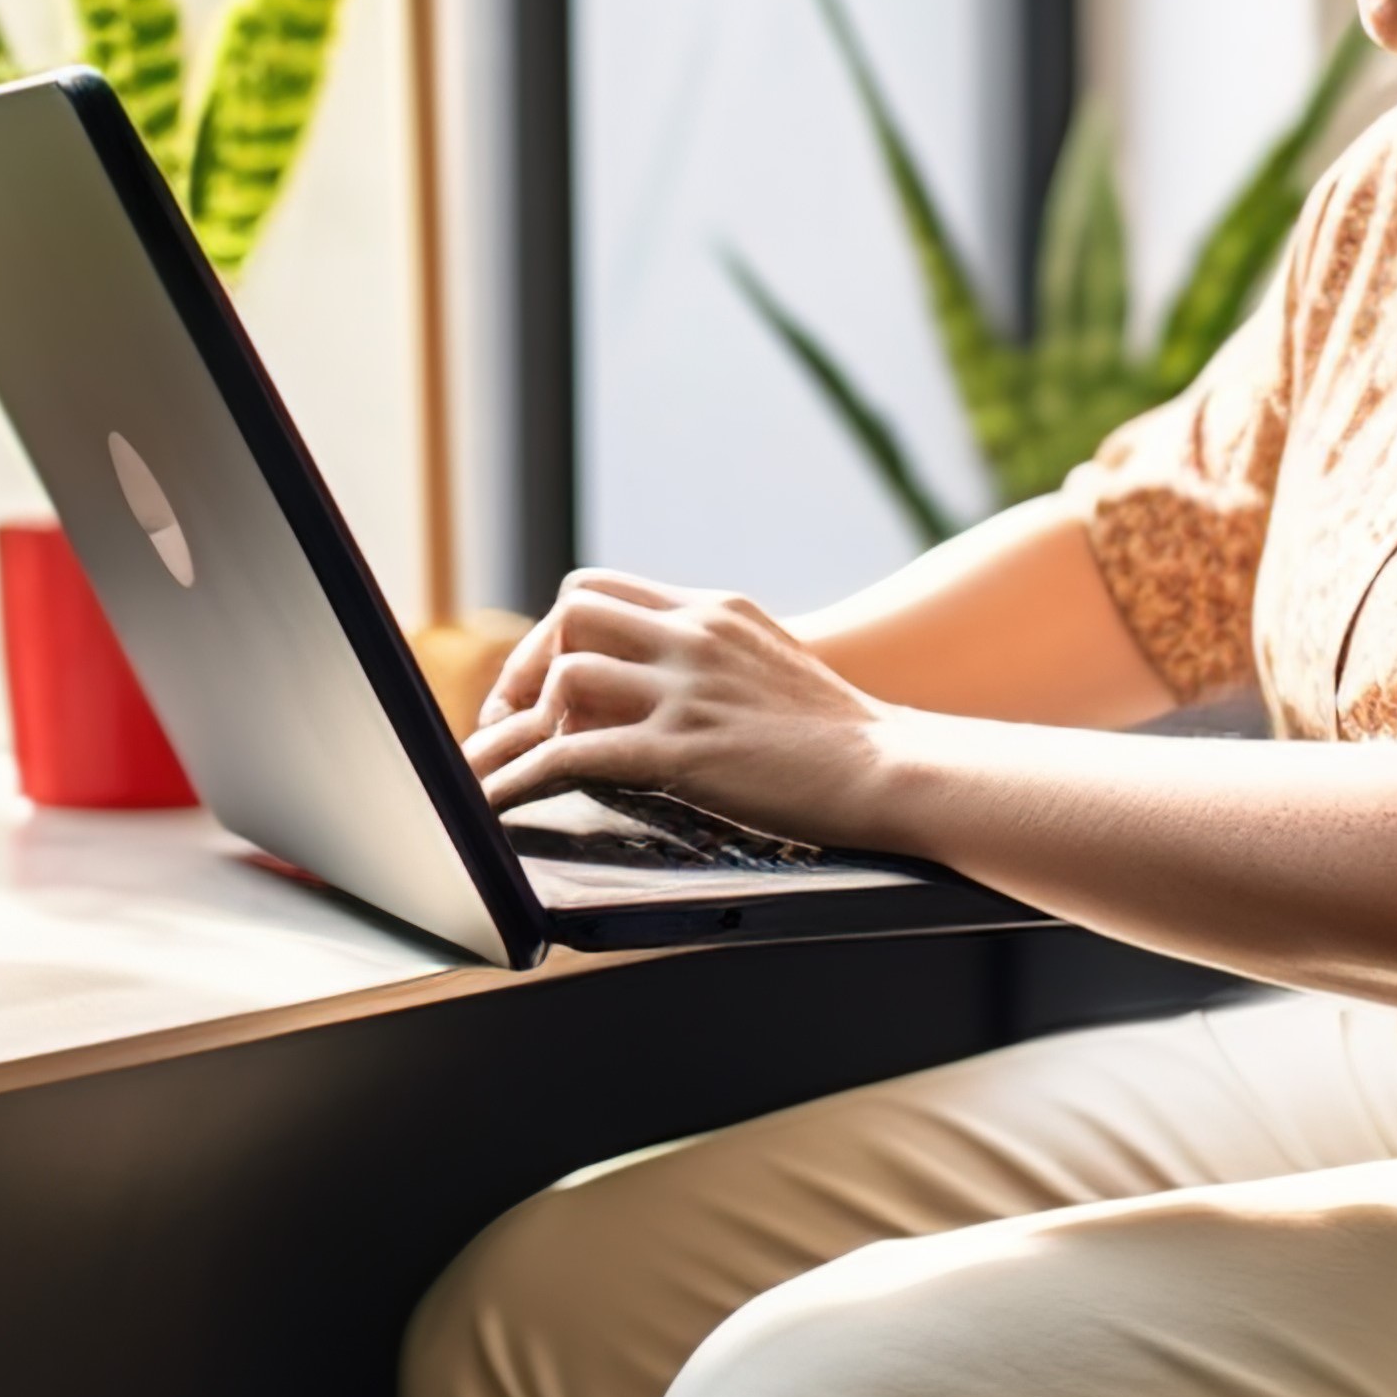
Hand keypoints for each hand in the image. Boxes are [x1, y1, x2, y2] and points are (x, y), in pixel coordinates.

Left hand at [465, 569, 902, 841]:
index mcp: (714, 611)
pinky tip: (500, 805)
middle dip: (524, 670)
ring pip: (566, 677)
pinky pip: (574, 756)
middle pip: (570, 615)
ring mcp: (690, 691)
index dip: (550, 637)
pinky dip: (522, 780)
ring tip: (501, 772)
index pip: (598, 591)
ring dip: (522, 727)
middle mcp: (696, 637)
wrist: (896, 769)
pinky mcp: (686, 751)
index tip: (533, 687)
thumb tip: (657, 682)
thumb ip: (711, 658)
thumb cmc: (839, 737)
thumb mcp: (768, 665)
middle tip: (507, 725)